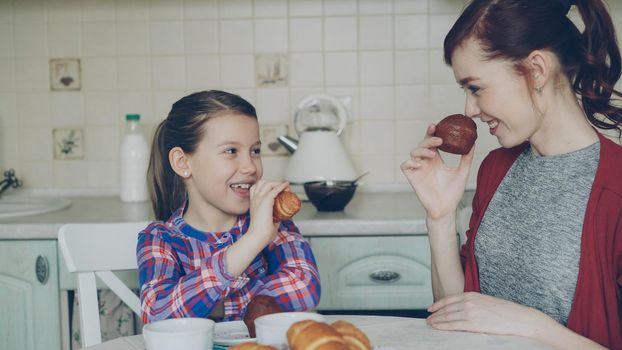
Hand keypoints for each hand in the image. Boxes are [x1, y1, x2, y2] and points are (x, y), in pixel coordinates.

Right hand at [248, 180, 288, 243]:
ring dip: (278, 183)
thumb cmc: (261, 233)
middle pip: (263, 182)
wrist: (257, 237)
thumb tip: (281, 216)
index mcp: (253, 203)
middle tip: (284, 188)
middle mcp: (255, 199)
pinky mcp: (265, 202)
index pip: (257, 187)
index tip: (277, 188)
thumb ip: (274, 217)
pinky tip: (286, 186)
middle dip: (274, 182)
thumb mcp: (268, 220)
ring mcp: (259, 199)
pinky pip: (274, 189)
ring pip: (268, 183)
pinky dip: (281, 186)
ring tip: (286, 187)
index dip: (268, 185)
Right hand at [400, 123, 473, 218]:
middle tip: (439, 140)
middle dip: (428, 139)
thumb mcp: (462, 173)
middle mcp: (426, 162)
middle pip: (422, 144)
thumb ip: (467, 158)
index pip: (432, 142)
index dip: (431, 132)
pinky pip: (405, 165)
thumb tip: (473, 143)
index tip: (436, 125)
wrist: (446, 209)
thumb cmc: (453, 193)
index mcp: (436, 160)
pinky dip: (410, 162)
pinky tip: (419, 164)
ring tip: (432, 154)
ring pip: (413, 152)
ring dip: (421, 150)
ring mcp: (418, 169)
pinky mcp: (412, 178)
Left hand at [426, 292, 549, 337]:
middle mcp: (469, 302)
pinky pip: (454, 326)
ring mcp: (471, 313)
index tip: (430, 308)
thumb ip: (472, 303)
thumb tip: (461, 309)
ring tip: (430, 324)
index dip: (437, 304)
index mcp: (472, 295)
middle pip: (446, 309)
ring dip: (437, 321)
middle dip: (435, 314)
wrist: (519, 318)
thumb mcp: (486, 301)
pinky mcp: (474, 324)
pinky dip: (443, 327)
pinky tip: (437, 328)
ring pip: (448, 317)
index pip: (449, 299)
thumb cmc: (505, 311)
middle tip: (427, 319)